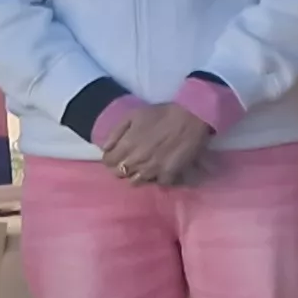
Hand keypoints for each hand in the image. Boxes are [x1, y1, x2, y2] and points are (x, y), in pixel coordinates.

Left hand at [99, 103, 216, 186]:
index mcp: (126, 146)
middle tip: (130, 159)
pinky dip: (157, 178)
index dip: (110, 157)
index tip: (117, 154)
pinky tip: (160, 170)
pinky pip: (157, 183)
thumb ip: (116, 132)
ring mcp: (152, 171)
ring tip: (144, 166)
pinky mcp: (169, 175)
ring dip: (137, 174)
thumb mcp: (133, 115)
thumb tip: (105, 148)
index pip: (107, 162)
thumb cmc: (162, 114)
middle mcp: (136, 162)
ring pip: (136, 182)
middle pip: (119, 174)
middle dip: (121, 167)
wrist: (192, 117)